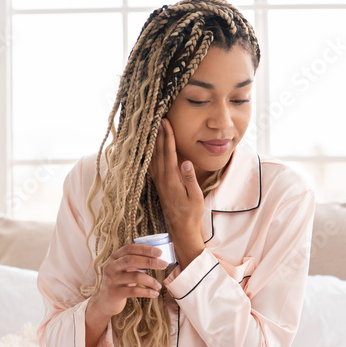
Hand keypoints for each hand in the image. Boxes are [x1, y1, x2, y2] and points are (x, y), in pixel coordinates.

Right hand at [89, 243, 169, 317]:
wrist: (105, 300)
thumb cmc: (120, 281)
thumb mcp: (124, 268)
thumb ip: (135, 262)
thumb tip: (158, 258)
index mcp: (114, 258)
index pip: (129, 249)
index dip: (145, 249)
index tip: (159, 252)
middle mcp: (111, 267)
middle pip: (131, 260)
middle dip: (149, 261)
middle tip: (164, 264)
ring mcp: (112, 280)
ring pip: (135, 277)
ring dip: (151, 281)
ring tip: (158, 285)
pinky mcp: (115, 293)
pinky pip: (134, 291)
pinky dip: (147, 292)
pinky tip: (155, 293)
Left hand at [148, 117, 203, 237]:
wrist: (181, 228)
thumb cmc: (191, 213)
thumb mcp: (195, 197)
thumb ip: (190, 179)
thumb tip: (186, 162)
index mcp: (172, 180)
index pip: (169, 154)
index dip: (168, 137)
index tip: (166, 124)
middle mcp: (162, 179)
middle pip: (159, 152)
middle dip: (159, 134)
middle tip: (159, 118)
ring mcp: (158, 182)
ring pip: (153, 157)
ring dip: (154, 142)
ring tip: (154, 128)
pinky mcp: (158, 184)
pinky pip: (152, 165)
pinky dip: (151, 153)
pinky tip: (150, 147)